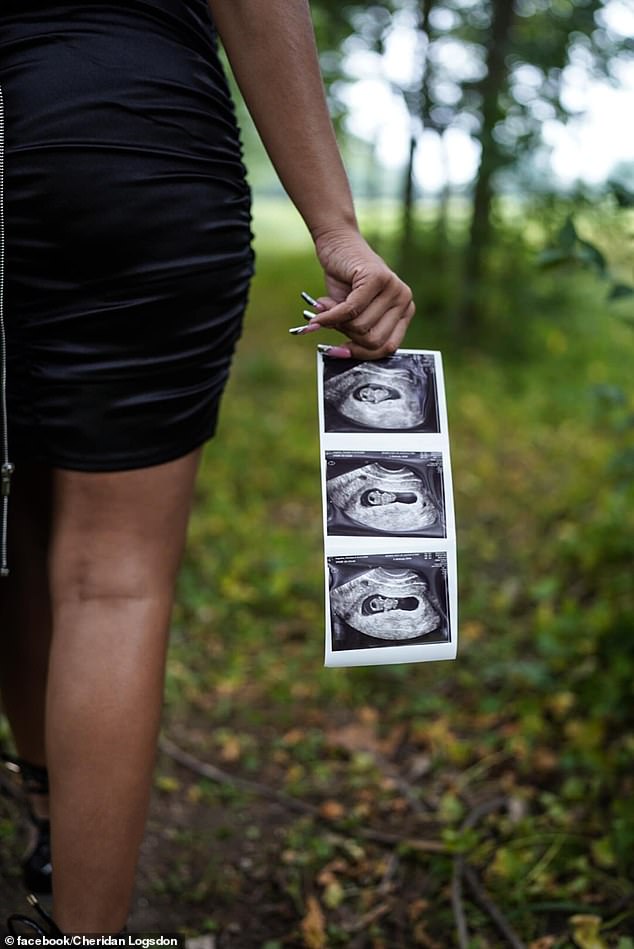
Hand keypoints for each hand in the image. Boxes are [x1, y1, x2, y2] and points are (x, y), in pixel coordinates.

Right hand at [311, 227, 414, 358]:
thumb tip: (341, 355)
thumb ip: (354, 333)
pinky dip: (331, 317)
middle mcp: (404, 299)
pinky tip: (318, 317)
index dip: (362, 354)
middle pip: (373, 340)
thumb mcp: (352, 313)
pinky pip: (351, 311)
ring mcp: (394, 288)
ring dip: (338, 323)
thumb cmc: (345, 280)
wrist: (338, 243)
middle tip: (334, 323)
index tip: (340, 353)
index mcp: (403, 311)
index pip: (387, 347)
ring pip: (361, 327)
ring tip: (328, 308)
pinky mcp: (377, 278)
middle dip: (348, 337)